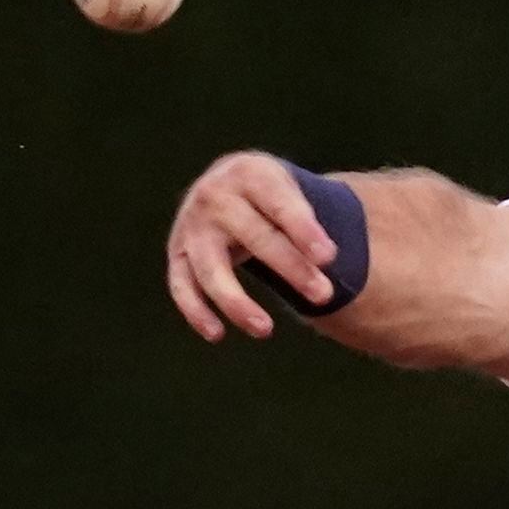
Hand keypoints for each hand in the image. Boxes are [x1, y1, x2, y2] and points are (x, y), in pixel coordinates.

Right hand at [165, 150, 335, 341]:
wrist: (227, 186)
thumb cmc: (270, 198)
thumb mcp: (289, 195)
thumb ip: (306, 225)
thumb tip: (326, 261)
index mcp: (249, 174)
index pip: (279, 203)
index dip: (304, 230)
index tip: (329, 257)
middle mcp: (214, 196)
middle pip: (254, 236)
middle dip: (291, 268)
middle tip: (324, 295)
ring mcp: (192, 226)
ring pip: (211, 269)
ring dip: (237, 301)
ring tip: (265, 330)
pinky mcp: (179, 254)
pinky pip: (181, 286)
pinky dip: (195, 311)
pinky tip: (216, 334)